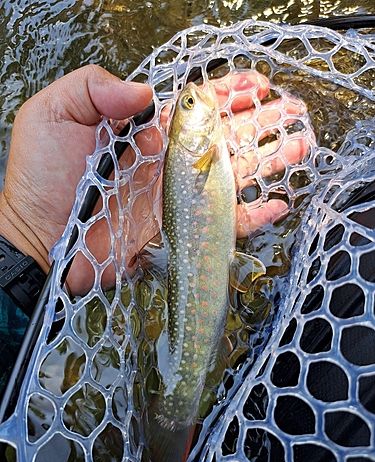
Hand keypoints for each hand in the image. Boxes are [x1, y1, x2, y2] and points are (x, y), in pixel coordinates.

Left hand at [0, 66, 310, 297]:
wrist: (41, 239)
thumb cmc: (40, 178)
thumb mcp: (54, 115)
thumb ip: (94, 89)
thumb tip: (145, 93)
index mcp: (145, 131)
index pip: (196, 106)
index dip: (228, 92)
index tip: (257, 83)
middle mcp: (168, 161)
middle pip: (226, 137)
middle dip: (262, 121)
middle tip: (293, 110)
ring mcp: (178, 197)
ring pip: (235, 175)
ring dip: (271, 160)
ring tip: (301, 145)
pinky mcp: (181, 231)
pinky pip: (227, 224)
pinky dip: (255, 215)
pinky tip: (279, 203)